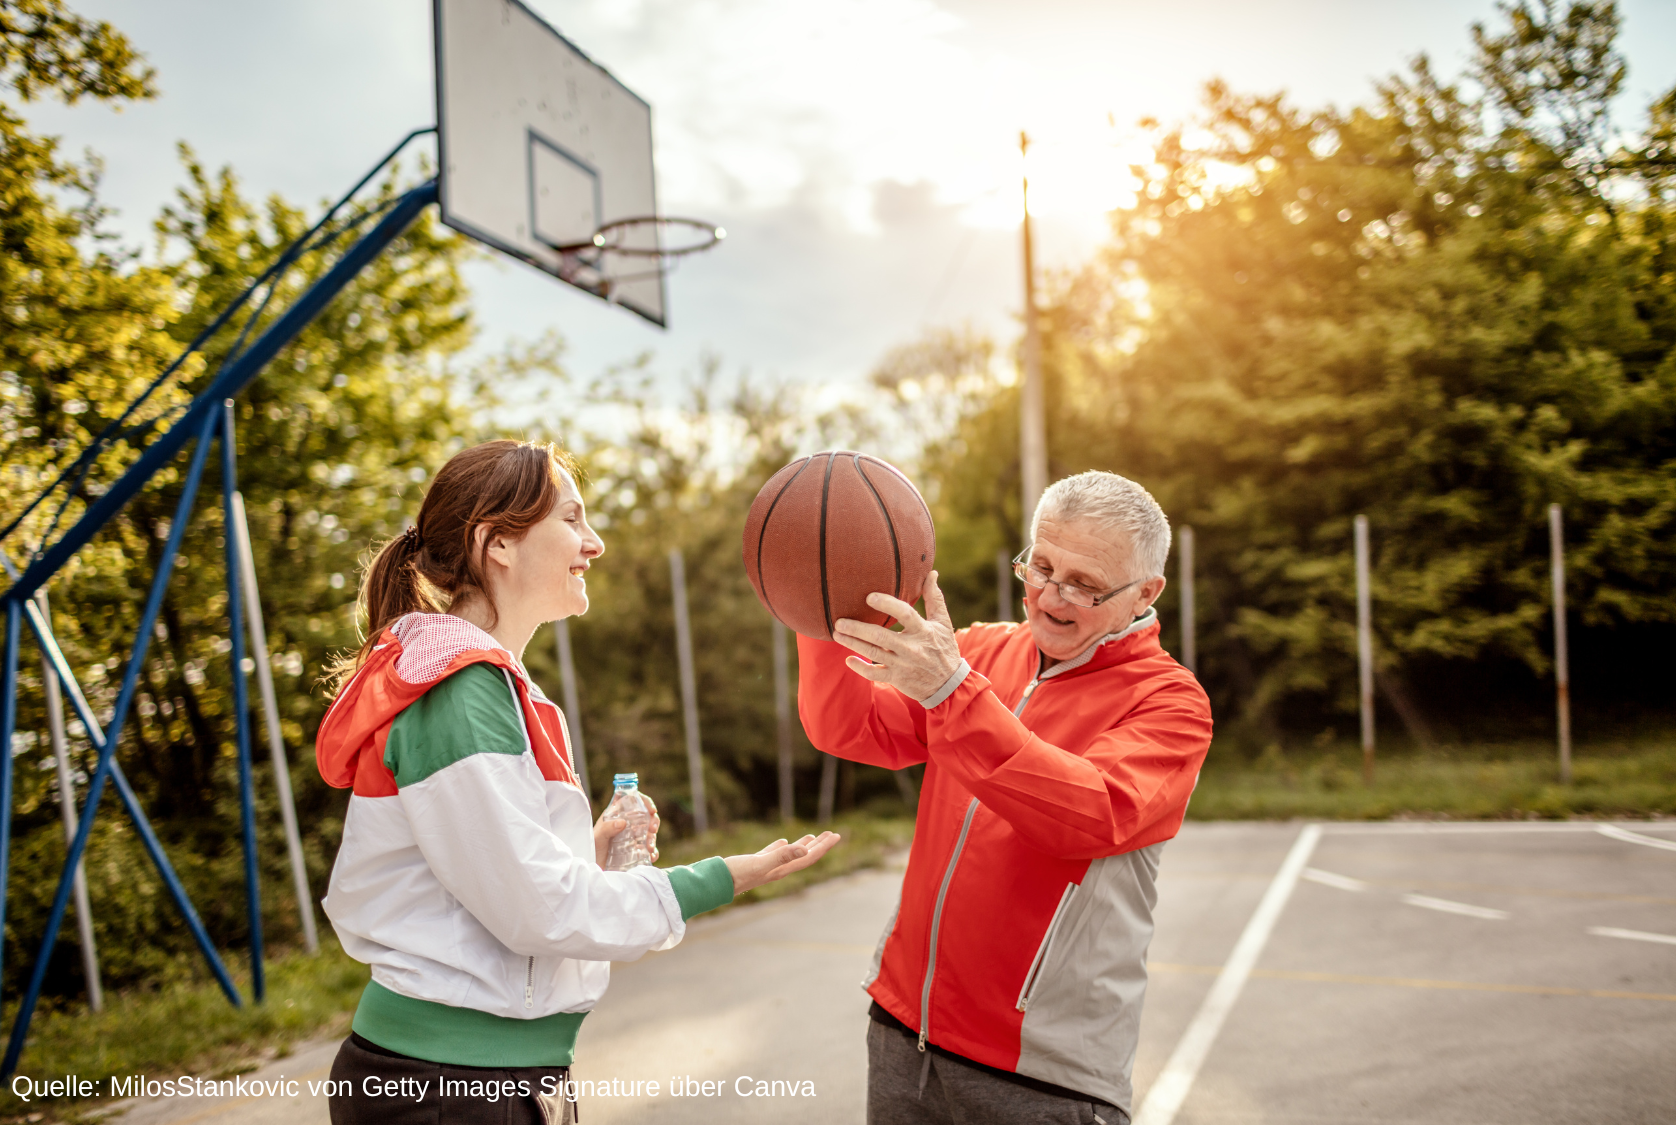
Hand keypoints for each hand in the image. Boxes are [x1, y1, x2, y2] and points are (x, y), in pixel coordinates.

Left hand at [593, 794, 660, 866]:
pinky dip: (653, 852)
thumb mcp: (597, 838)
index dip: (645, 802)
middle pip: (646, 816)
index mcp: (616, 814)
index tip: (652, 810)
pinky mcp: (636, 850)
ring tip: (649, 848)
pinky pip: (648, 848)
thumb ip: (607, 829)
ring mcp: (632, 837)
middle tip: (653, 829)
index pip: (633, 801)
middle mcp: (626, 823)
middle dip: (653, 821)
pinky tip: (651, 856)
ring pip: (649, 832)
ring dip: (653, 839)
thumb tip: (622, 822)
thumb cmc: (591, 849)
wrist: (592, 868)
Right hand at [724, 832, 842, 893]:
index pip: (808, 858)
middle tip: (832, 834)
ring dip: (803, 846)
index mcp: (782, 869)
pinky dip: (782, 847)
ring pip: (789, 855)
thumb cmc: (736, 874)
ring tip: (813, 837)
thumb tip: (806, 851)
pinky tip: (784, 842)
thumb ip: (782, 856)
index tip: (836, 835)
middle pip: (804, 857)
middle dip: (819, 845)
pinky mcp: (754, 863)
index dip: (823, 847)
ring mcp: (765, 867)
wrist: (715, 883)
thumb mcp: (761, 863)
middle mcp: (777, 870)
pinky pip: (773, 854)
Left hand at [832, 570, 960, 701]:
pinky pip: (875, 674)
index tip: (869, 597)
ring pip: (873, 654)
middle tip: (839, 621)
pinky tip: (849, 660)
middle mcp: (911, 648)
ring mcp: (902, 665)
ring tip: (837, 633)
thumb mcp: (943, 623)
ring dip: (853, 643)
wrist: (949, 685)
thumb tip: (931, 573)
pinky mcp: (897, 678)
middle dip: (858, 628)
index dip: (887, 604)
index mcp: (922, 631)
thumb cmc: (944, 648)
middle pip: (881, 636)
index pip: (905, 614)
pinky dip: (861, 668)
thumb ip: (934, 598)